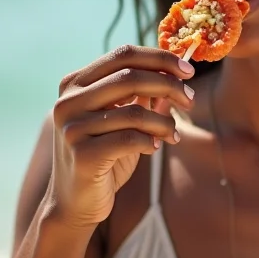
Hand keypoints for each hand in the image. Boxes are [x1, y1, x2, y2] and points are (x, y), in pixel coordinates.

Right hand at [46, 44, 194, 229]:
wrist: (74, 203)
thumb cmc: (103, 158)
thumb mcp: (122, 121)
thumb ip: (142, 96)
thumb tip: (177, 72)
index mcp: (75, 84)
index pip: (122, 55)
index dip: (159, 58)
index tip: (188, 70)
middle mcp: (68, 101)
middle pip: (130, 77)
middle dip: (169, 85)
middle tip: (190, 100)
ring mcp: (72, 127)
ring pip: (135, 111)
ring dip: (164, 122)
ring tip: (173, 134)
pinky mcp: (82, 154)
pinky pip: (131, 139)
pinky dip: (151, 141)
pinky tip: (155, 148)